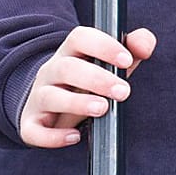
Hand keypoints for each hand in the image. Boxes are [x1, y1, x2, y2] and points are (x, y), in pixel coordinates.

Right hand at [18, 26, 156, 147]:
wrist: (52, 103)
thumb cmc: (90, 80)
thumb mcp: (112, 62)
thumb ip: (134, 47)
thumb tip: (144, 44)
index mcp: (71, 51)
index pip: (80, 37)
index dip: (103, 46)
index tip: (126, 60)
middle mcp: (51, 71)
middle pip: (66, 68)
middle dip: (97, 79)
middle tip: (123, 92)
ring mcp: (38, 97)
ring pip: (48, 96)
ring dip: (76, 103)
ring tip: (102, 109)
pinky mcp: (31, 123)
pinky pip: (33, 131)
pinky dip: (52, 136)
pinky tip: (74, 137)